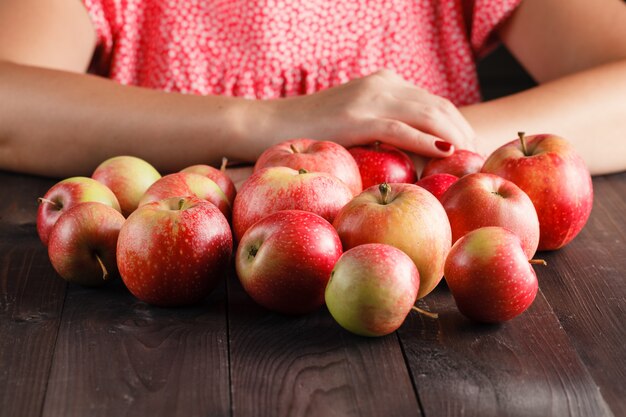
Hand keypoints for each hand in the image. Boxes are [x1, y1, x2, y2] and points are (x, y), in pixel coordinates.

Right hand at [271, 69, 476, 156]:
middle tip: (477, 160)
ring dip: (453, 138)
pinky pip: (401, 129)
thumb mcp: (350, 119)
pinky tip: (445, 153)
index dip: (457, 125)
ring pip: (428, 115)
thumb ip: (379, 125)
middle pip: (439, 106)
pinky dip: (427, 141)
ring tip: (468, 161)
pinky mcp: (358, 118)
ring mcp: (370, 99)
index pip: (434, 102)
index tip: (470, 150)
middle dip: (464, 133)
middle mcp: (383, 84)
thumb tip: (405, 153)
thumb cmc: (309, 130)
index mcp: (384, 82)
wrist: (268, 123)